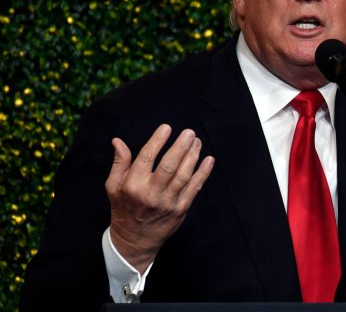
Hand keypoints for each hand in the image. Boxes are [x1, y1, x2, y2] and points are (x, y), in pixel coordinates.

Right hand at [105, 124, 214, 272]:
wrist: (134, 240)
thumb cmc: (124, 208)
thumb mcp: (113, 186)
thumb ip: (119, 163)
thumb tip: (118, 141)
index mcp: (133, 185)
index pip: (147, 158)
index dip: (157, 141)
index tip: (166, 127)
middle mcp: (151, 193)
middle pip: (169, 165)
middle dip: (181, 146)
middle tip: (189, 132)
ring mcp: (168, 202)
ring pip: (183, 175)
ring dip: (193, 156)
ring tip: (197, 141)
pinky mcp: (181, 209)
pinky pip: (194, 188)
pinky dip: (203, 173)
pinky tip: (208, 160)